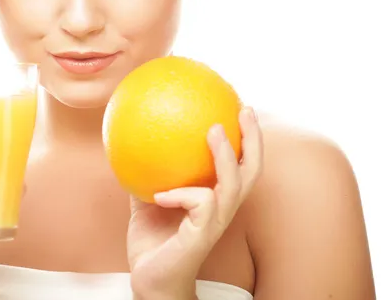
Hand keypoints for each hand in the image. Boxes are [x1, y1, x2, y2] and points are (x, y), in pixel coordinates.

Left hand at [127, 107, 263, 298]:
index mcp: (214, 198)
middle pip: (252, 171)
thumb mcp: (148, 199)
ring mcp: (215, 222)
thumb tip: (134, 142)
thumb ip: (149, 173)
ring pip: (233, 185)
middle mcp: (222, 208)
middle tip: (245, 110)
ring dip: (226, 156)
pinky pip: (199, 204)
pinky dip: (181, 193)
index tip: (241, 107)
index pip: (240, 164)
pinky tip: (160, 194)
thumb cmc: (153, 241)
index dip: (246, 138)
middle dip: (253, 139)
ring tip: (214, 131)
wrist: (149, 280)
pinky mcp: (202, 236)